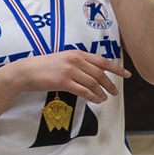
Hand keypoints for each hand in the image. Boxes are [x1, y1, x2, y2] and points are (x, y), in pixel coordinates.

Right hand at [12, 50, 128, 103]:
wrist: (27, 71)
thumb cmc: (45, 66)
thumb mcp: (64, 58)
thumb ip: (79, 62)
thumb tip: (94, 72)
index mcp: (77, 53)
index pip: (102, 61)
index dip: (117, 69)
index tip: (126, 75)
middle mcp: (76, 60)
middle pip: (100, 73)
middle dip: (111, 84)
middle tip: (116, 92)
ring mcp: (70, 71)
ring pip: (93, 83)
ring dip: (102, 92)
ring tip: (105, 98)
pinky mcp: (64, 82)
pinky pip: (83, 91)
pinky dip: (93, 97)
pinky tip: (97, 101)